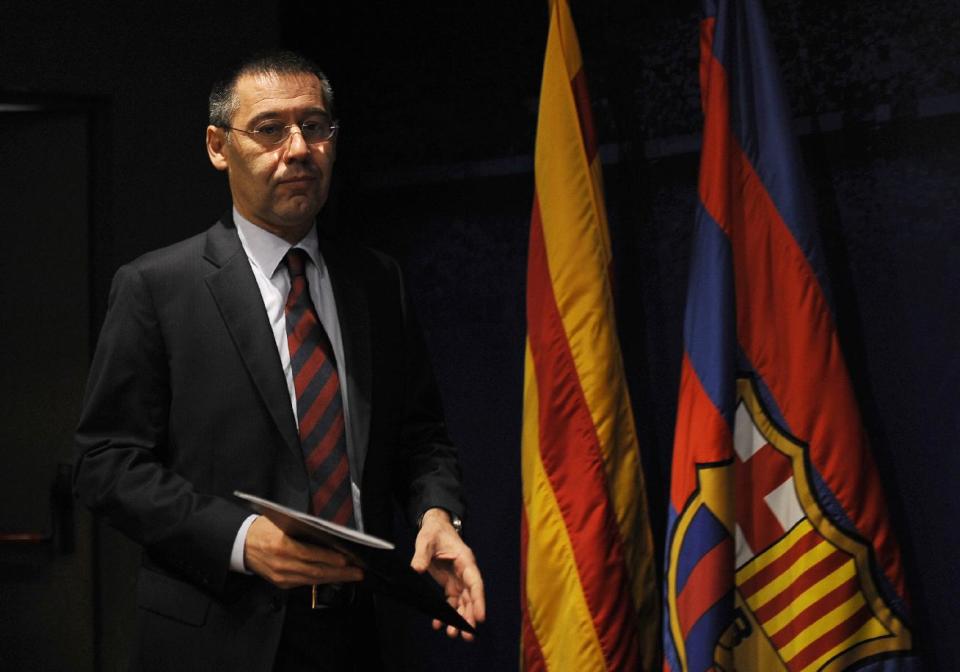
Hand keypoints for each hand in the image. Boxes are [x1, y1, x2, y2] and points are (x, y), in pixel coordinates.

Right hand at [244, 515, 362, 587]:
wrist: (242, 544)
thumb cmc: (264, 529)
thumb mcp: (284, 524)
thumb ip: (304, 530)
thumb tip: (330, 536)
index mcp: (282, 545)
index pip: (311, 554)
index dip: (330, 559)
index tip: (347, 559)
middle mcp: (282, 563)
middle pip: (315, 571)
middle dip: (340, 573)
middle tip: (357, 571)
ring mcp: (281, 576)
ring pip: (312, 579)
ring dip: (334, 578)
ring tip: (351, 575)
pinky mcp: (281, 583)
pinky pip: (305, 582)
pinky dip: (321, 579)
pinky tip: (333, 576)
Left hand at [411, 508, 485, 640]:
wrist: (435, 528)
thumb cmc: (434, 532)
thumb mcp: (426, 540)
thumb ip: (421, 555)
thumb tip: (416, 569)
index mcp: (465, 560)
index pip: (475, 583)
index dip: (479, 600)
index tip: (480, 617)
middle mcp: (465, 572)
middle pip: (471, 597)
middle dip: (470, 616)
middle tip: (467, 635)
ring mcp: (458, 579)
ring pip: (463, 602)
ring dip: (459, 618)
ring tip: (453, 634)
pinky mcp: (450, 583)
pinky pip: (451, 601)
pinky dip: (446, 613)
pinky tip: (439, 624)